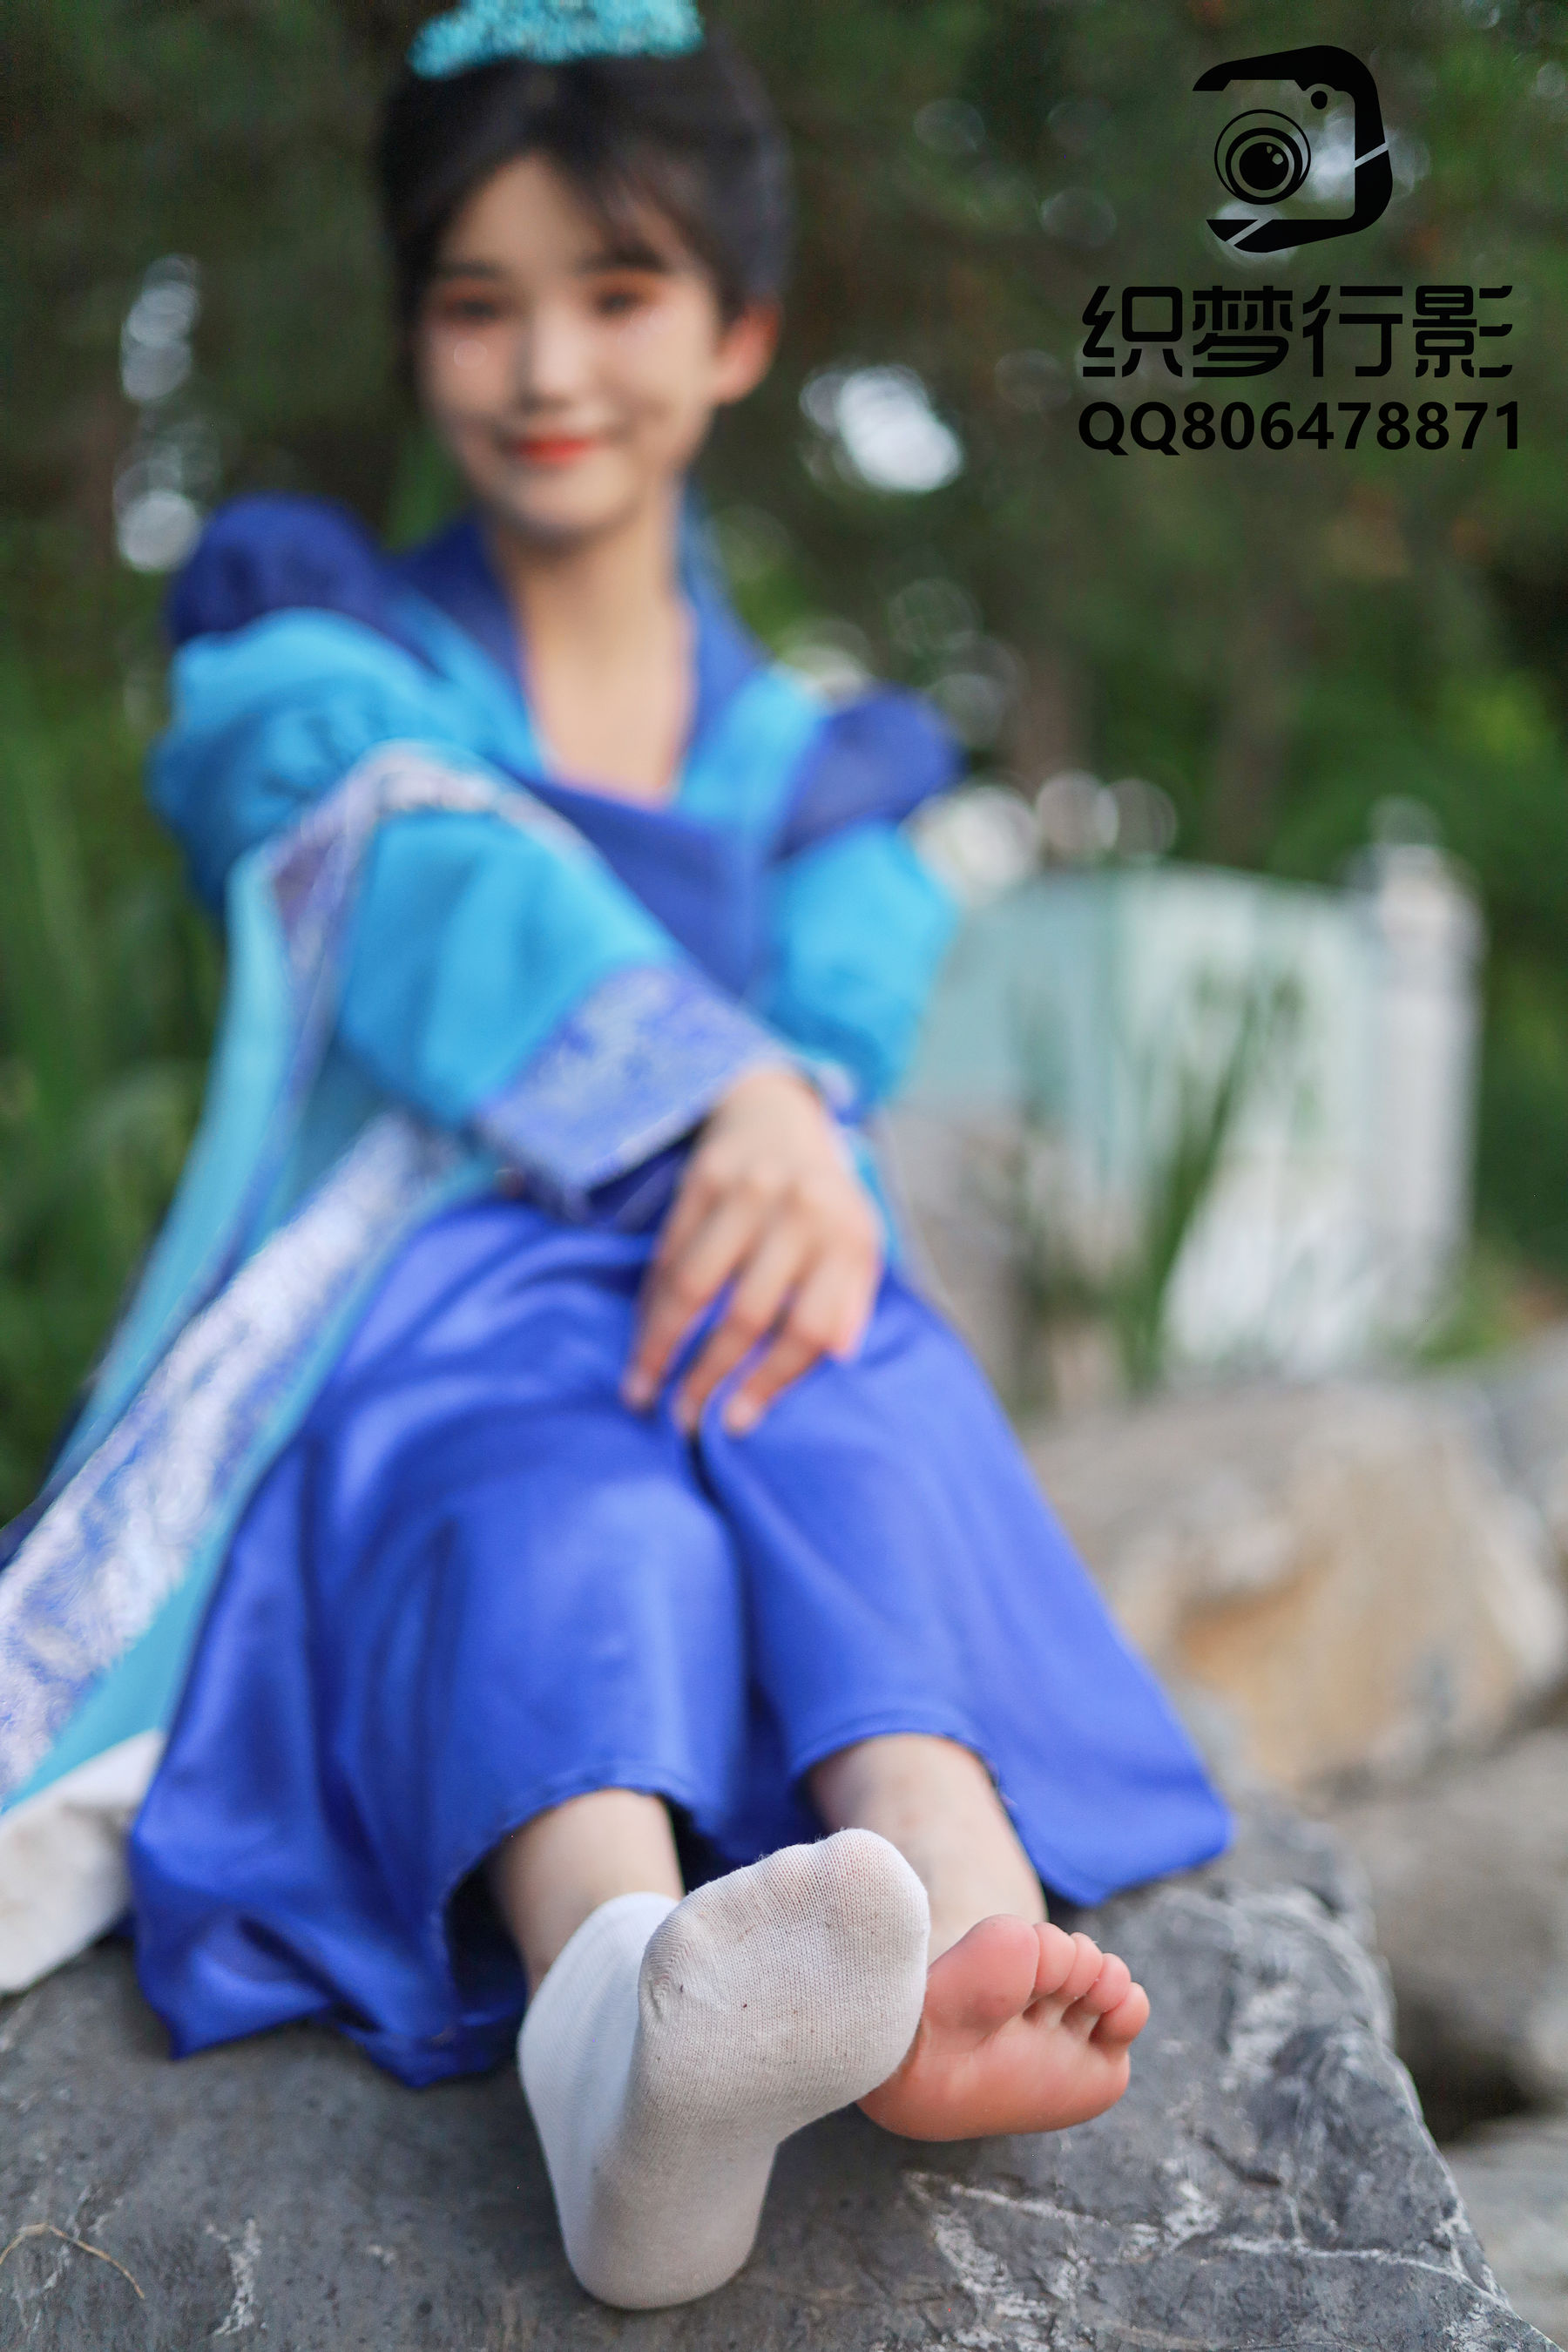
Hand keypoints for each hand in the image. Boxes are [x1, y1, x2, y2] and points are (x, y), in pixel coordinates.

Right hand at [622, 1065, 882, 1435]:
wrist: (780, 1117)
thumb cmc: (822, 1204)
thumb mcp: (857, 1246)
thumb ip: (850, 1301)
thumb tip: (836, 1355)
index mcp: (846, 1239)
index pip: (808, 1328)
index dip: (770, 1382)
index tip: (735, 1424)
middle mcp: (800, 1212)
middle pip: (746, 1313)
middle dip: (707, 1376)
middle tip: (681, 1421)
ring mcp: (748, 1191)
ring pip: (692, 1286)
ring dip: (660, 1346)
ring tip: (641, 1391)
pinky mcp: (702, 1179)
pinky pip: (668, 1254)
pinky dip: (651, 1304)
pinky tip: (642, 1339)